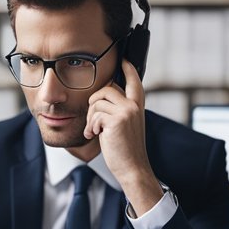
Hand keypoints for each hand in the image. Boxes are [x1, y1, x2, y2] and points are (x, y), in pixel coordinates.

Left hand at [85, 59, 162, 215]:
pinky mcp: (117, 120)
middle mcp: (133, 106)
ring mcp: (126, 111)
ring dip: (90, 119)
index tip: (123, 59)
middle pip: (106, 89)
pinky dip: (91, 127)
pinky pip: (95, 115)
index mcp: (137, 106)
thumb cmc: (126, 150)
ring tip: (94, 132)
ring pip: (97, 102)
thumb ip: (119, 110)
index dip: (128, 69)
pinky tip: (94, 136)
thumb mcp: (126, 126)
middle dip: (93, 104)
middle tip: (93, 122)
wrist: (132, 168)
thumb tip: (102, 99)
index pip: (134, 81)